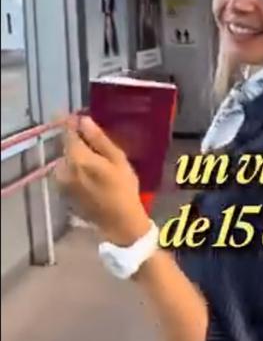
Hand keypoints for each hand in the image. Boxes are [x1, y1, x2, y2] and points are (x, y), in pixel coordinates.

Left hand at [55, 116, 150, 245]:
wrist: (119, 222)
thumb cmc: (124, 188)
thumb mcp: (118, 160)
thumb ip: (99, 139)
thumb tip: (84, 120)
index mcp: (77, 158)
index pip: (69, 132)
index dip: (73, 123)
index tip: (81, 118)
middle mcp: (63, 168)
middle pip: (67, 147)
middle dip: (79, 142)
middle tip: (97, 145)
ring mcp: (61, 182)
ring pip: (67, 160)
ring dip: (77, 157)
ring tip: (97, 162)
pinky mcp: (63, 192)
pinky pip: (67, 173)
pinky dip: (75, 170)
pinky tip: (92, 176)